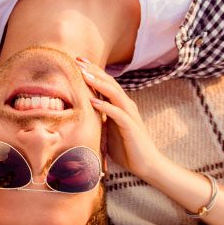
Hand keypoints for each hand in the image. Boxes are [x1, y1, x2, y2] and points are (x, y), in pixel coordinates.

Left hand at [76, 58, 164, 178]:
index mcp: (120, 105)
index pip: (106, 83)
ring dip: (99, 84)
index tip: (77, 62)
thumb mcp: (108, 130)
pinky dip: (105, 106)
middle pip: (110, 83)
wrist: (146, 164)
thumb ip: (100, 118)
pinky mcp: (131, 127)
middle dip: (94, 71)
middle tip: (78, 60)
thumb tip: (83, 113)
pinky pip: (117, 113)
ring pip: (114, 94)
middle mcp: (126, 106)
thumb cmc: (126, 148)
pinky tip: (93, 101)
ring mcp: (130, 115)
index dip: (93, 71)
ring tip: (84, 75)